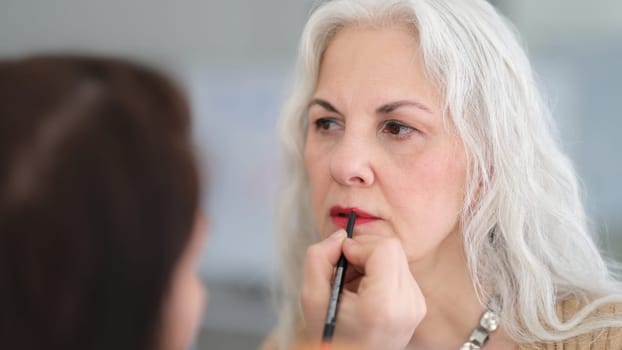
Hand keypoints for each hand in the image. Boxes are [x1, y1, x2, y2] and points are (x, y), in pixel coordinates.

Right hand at [301, 230, 425, 349]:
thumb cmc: (331, 332)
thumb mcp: (311, 297)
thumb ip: (318, 257)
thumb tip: (341, 235)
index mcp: (383, 305)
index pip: (385, 248)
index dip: (359, 245)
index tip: (342, 257)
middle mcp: (407, 305)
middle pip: (392, 248)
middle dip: (364, 252)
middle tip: (346, 270)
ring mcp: (416, 306)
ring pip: (396, 256)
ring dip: (371, 262)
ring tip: (354, 284)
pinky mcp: (418, 304)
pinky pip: (400, 270)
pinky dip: (380, 273)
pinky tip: (365, 292)